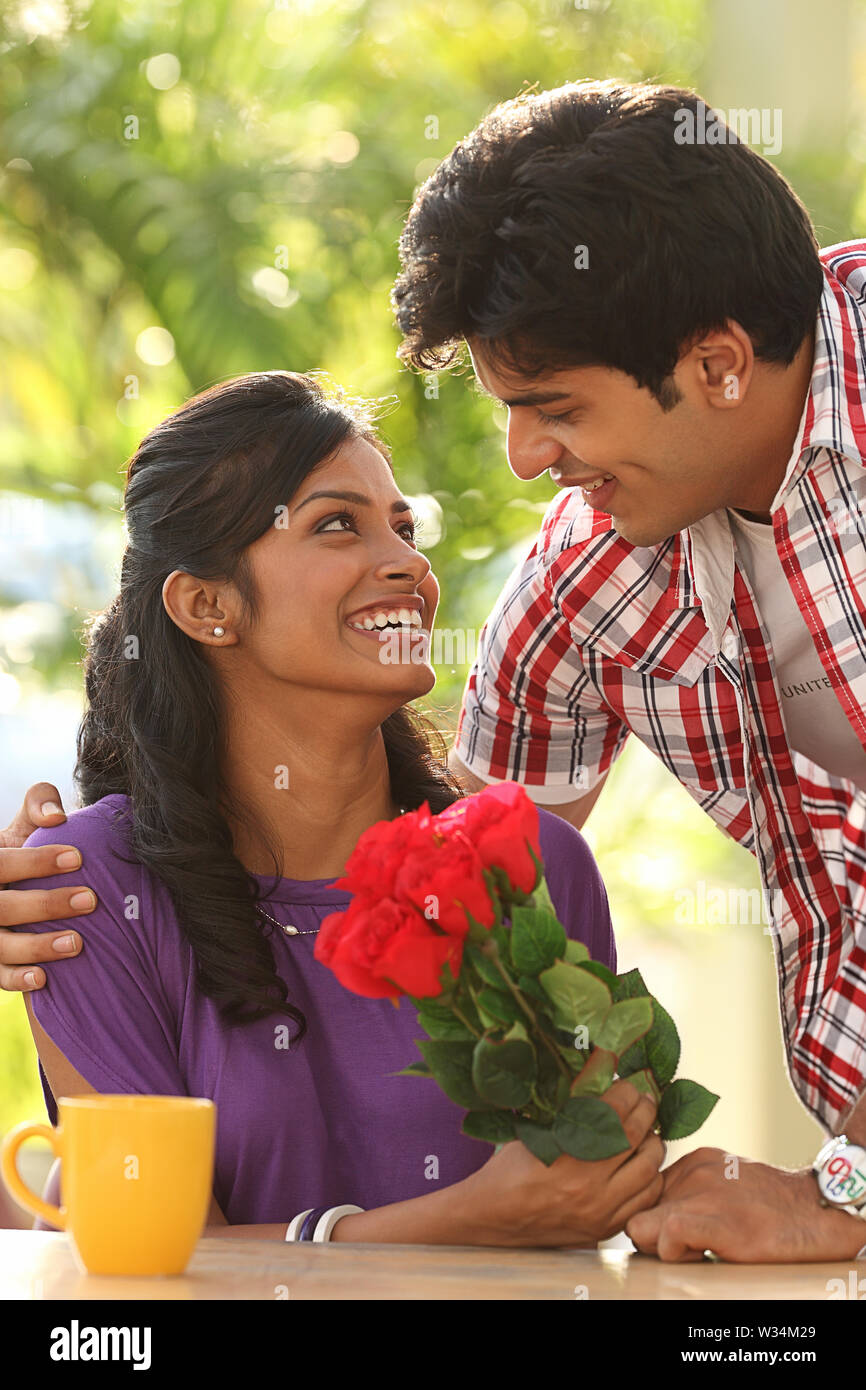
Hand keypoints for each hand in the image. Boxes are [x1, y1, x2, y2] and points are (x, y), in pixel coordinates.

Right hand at [0, 782, 95, 991]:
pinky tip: (44, 978)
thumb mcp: (24, 823)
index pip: (2, 863)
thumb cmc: (24, 848)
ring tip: (78, 943)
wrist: (13, 882)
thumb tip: (57, 816)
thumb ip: (38, 803)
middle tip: (90, 899)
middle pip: (3, 907)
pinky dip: (17, 979)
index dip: (36, 862)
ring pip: (0, 946)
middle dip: (46, 904)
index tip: (78, 858)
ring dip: (38, 946)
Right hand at [461, 1079, 665, 1247]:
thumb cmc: (510, 1168)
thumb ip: (569, 1105)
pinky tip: (642, 1165)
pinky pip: (646, 1199)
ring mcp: (600, 1207)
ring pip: (648, 1168)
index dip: (627, 1091)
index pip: (615, 1109)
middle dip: (646, 1111)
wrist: (495, 1218)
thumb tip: (598, 1071)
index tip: (627, 1085)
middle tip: (645, 1101)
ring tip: (646, 1132)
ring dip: (652, 1144)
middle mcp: (588, 1180)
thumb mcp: (534, 1128)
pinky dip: (651, 1178)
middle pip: (636, 1135)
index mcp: (566, 1149)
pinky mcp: (605, 1226)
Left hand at [625, 1145, 865, 1261]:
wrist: (813, 1212)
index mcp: (692, 1163)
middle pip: (634, 1209)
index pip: (641, 1191)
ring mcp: (702, 1196)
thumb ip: (691, 1191)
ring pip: (640, 1226)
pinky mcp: (717, 1222)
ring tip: (690, 1251)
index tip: (668, 1231)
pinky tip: (698, 1255)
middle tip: (677, 1246)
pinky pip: (667, 1236)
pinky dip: (673, 1253)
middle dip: (647, 1234)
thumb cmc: (770, 1206)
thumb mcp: (724, 1183)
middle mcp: (691, 1173)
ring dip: (658, 1246)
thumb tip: (659, 1216)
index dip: (648, 1216)